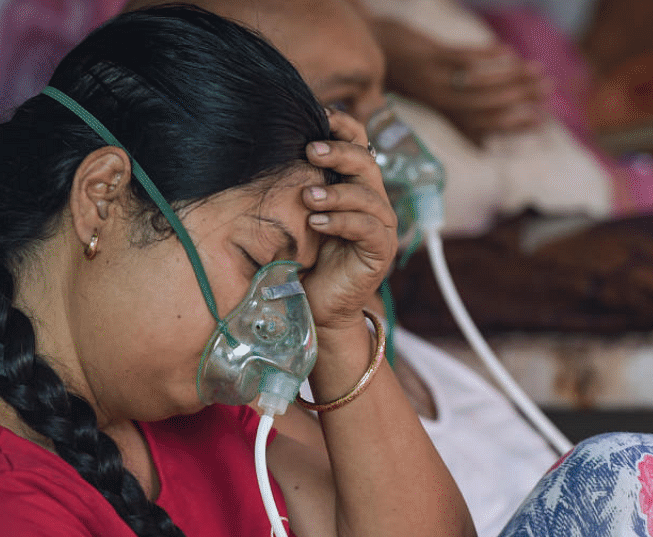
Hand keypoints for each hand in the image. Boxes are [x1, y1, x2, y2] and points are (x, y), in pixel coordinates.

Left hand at [300, 108, 397, 332]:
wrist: (317, 306)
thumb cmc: (304, 258)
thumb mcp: (297, 214)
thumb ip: (298, 183)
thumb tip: (272, 146)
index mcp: (354, 185)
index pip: (358, 144)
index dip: (344, 126)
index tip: (318, 115)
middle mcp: (372, 201)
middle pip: (366, 162)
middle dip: (338, 152)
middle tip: (310, 150)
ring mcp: (380, 226)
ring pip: (368, 196)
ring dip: (336, 192)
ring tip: (307, 197)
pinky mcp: (381, 251)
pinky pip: (367, 228)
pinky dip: (341, 222)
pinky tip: (316, 223)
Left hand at [372, 18, 547, 144]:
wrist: (374, 52)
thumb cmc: (407, 76)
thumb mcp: (432, 103)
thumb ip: (458, 121)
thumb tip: (485, 144)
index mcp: (443, 114)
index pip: (484, 126)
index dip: (512, 125)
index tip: (540, 120)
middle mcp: (440, 100)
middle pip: (487, 104)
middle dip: (521, 97)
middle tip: (548, 89)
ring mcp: (435, 77)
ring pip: (480, 82)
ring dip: (512, 76)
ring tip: (537, 70)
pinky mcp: (431, 54)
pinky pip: (466, 57)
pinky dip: (490, 55)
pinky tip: (509, 52)